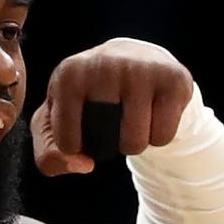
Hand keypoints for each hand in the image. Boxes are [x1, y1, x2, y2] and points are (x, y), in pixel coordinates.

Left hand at [31, 37, 192, 175]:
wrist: (132, 59)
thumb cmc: (86, 97)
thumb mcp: (54, 124)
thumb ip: (49, 155)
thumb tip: (83, 164)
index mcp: (68, 74)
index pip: (67, 144)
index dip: (75, 147)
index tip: (79, 125)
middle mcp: (103, 65)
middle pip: (106, 144)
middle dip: (108, 143)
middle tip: (109, 117)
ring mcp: (141, 68)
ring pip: (136, 143)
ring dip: (134, 142)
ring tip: (131, 116)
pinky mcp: (173, 78)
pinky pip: (163, 137)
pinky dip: (158, 135)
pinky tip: (152, 111)